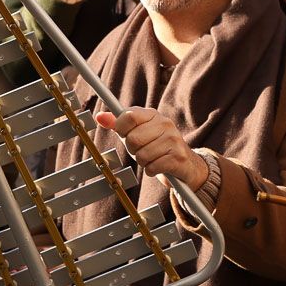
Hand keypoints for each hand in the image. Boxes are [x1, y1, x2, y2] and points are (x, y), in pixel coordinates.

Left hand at [93, 107, 208, 189]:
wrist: (185, 164)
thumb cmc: (155, 147)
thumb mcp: (136, 133)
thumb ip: (118, 125)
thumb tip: (100, 117)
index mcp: (153, 114)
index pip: (128, 116)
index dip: (122, 130)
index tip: (127, 135)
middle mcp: (165, 123)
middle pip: (132, 139)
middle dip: (133, 150)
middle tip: (142, 150)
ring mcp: (173, 140)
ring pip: (142, 156)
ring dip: (143, 162)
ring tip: (152, 159)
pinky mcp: (178, 157)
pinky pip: (152, 167)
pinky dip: (151, 171)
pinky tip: (159, 167)